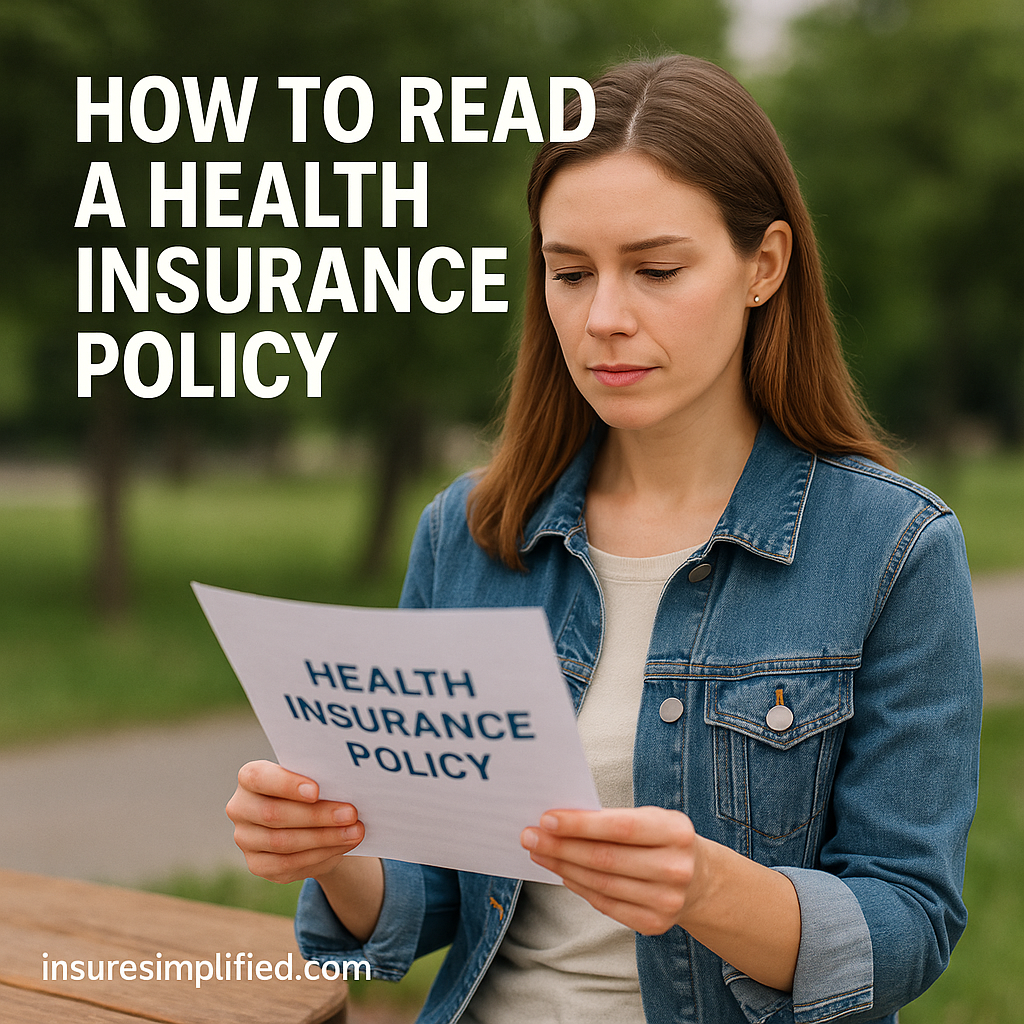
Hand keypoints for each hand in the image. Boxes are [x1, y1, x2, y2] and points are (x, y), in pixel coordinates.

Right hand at [226, 760, 364, 884]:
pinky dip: (320, 855)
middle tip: (351, 814)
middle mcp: (240, 808)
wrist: (306, 821)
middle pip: (274, 814)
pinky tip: (342, 846)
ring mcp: (245, 839)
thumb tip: (345, 785)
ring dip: (324, 838)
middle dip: (317, 815)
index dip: (287, 785)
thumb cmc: (311, 790)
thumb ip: (318, 780)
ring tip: (355, 831)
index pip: (258, 778)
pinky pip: (288, 864)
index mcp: (249, 777)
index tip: (317, 791)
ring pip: (283, 842)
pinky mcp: (257, 864)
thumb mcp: (312, 779)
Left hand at [522, 805, 800, 990]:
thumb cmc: (661, 838)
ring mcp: (667, 901)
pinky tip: (561, 872)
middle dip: (561, 846)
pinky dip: (578, 886)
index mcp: (676, 832)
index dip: (580, 824)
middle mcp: (676, 869)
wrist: (699, 880)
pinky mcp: (654, 924)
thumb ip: (612, 819)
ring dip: (562, 867)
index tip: (546, 818)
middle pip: (605, 859)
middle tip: (529, 836)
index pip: (620, 828)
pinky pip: (605, 904)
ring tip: (538, 852)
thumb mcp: (650, 818)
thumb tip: (557, 821)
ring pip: (600, 884)